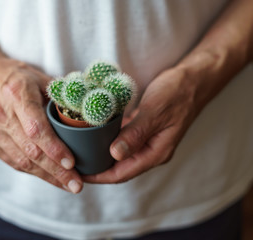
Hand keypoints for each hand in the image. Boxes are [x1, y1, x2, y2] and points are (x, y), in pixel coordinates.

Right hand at [0, 59, 82, 192]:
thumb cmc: (10, 75)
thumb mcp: (36, 76)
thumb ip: (58, 94)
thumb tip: (82, 111)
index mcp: (17, 95)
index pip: (36, 129)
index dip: (55, 149)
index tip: (72, 163)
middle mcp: (2, 116)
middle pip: (31, 151)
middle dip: (56, 171)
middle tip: (77, 185)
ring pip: (21, 161)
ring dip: (46, 176)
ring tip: (67, 185)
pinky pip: (12, 161)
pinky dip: (32, 171)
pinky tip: (48, 177)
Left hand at [83, 68, 199, 182]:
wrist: (192, 80)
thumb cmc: (177, 93)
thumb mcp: (155, 111)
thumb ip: (136, 133)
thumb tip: (115, 154)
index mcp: (156, 153)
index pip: (123, 173)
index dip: (100, 176)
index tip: (79, 174)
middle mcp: (150, 151)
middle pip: (119, 167)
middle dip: (97, 168)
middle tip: (74, 163)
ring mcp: (147, 141)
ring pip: (119, 154)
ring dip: (100, 155)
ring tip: (80, 152)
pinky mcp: (142, 131)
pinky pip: (122, 140)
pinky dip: (107, 140)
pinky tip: (93, 135)